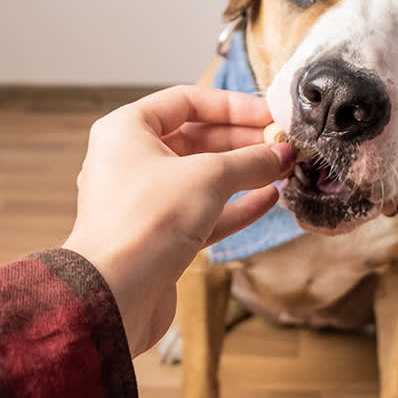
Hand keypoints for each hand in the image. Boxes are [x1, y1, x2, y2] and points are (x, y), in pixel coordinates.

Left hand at [63, 85, 295, 356]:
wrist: (115, 295)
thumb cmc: (147, 222)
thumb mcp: (208, 177)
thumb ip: (250, 161)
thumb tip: (282, 153)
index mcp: (127, 131)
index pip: (186, 101)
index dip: (232, 106)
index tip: (269, 115)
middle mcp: (130, 161)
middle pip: (195, 138)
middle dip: (242, 141)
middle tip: (282, 145)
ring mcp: (144, 200)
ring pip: (201, 177)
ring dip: (243, 173)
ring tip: (282, 169)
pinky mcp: (158, 236)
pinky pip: (202, 211)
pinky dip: (234, 205)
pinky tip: (269, 199)